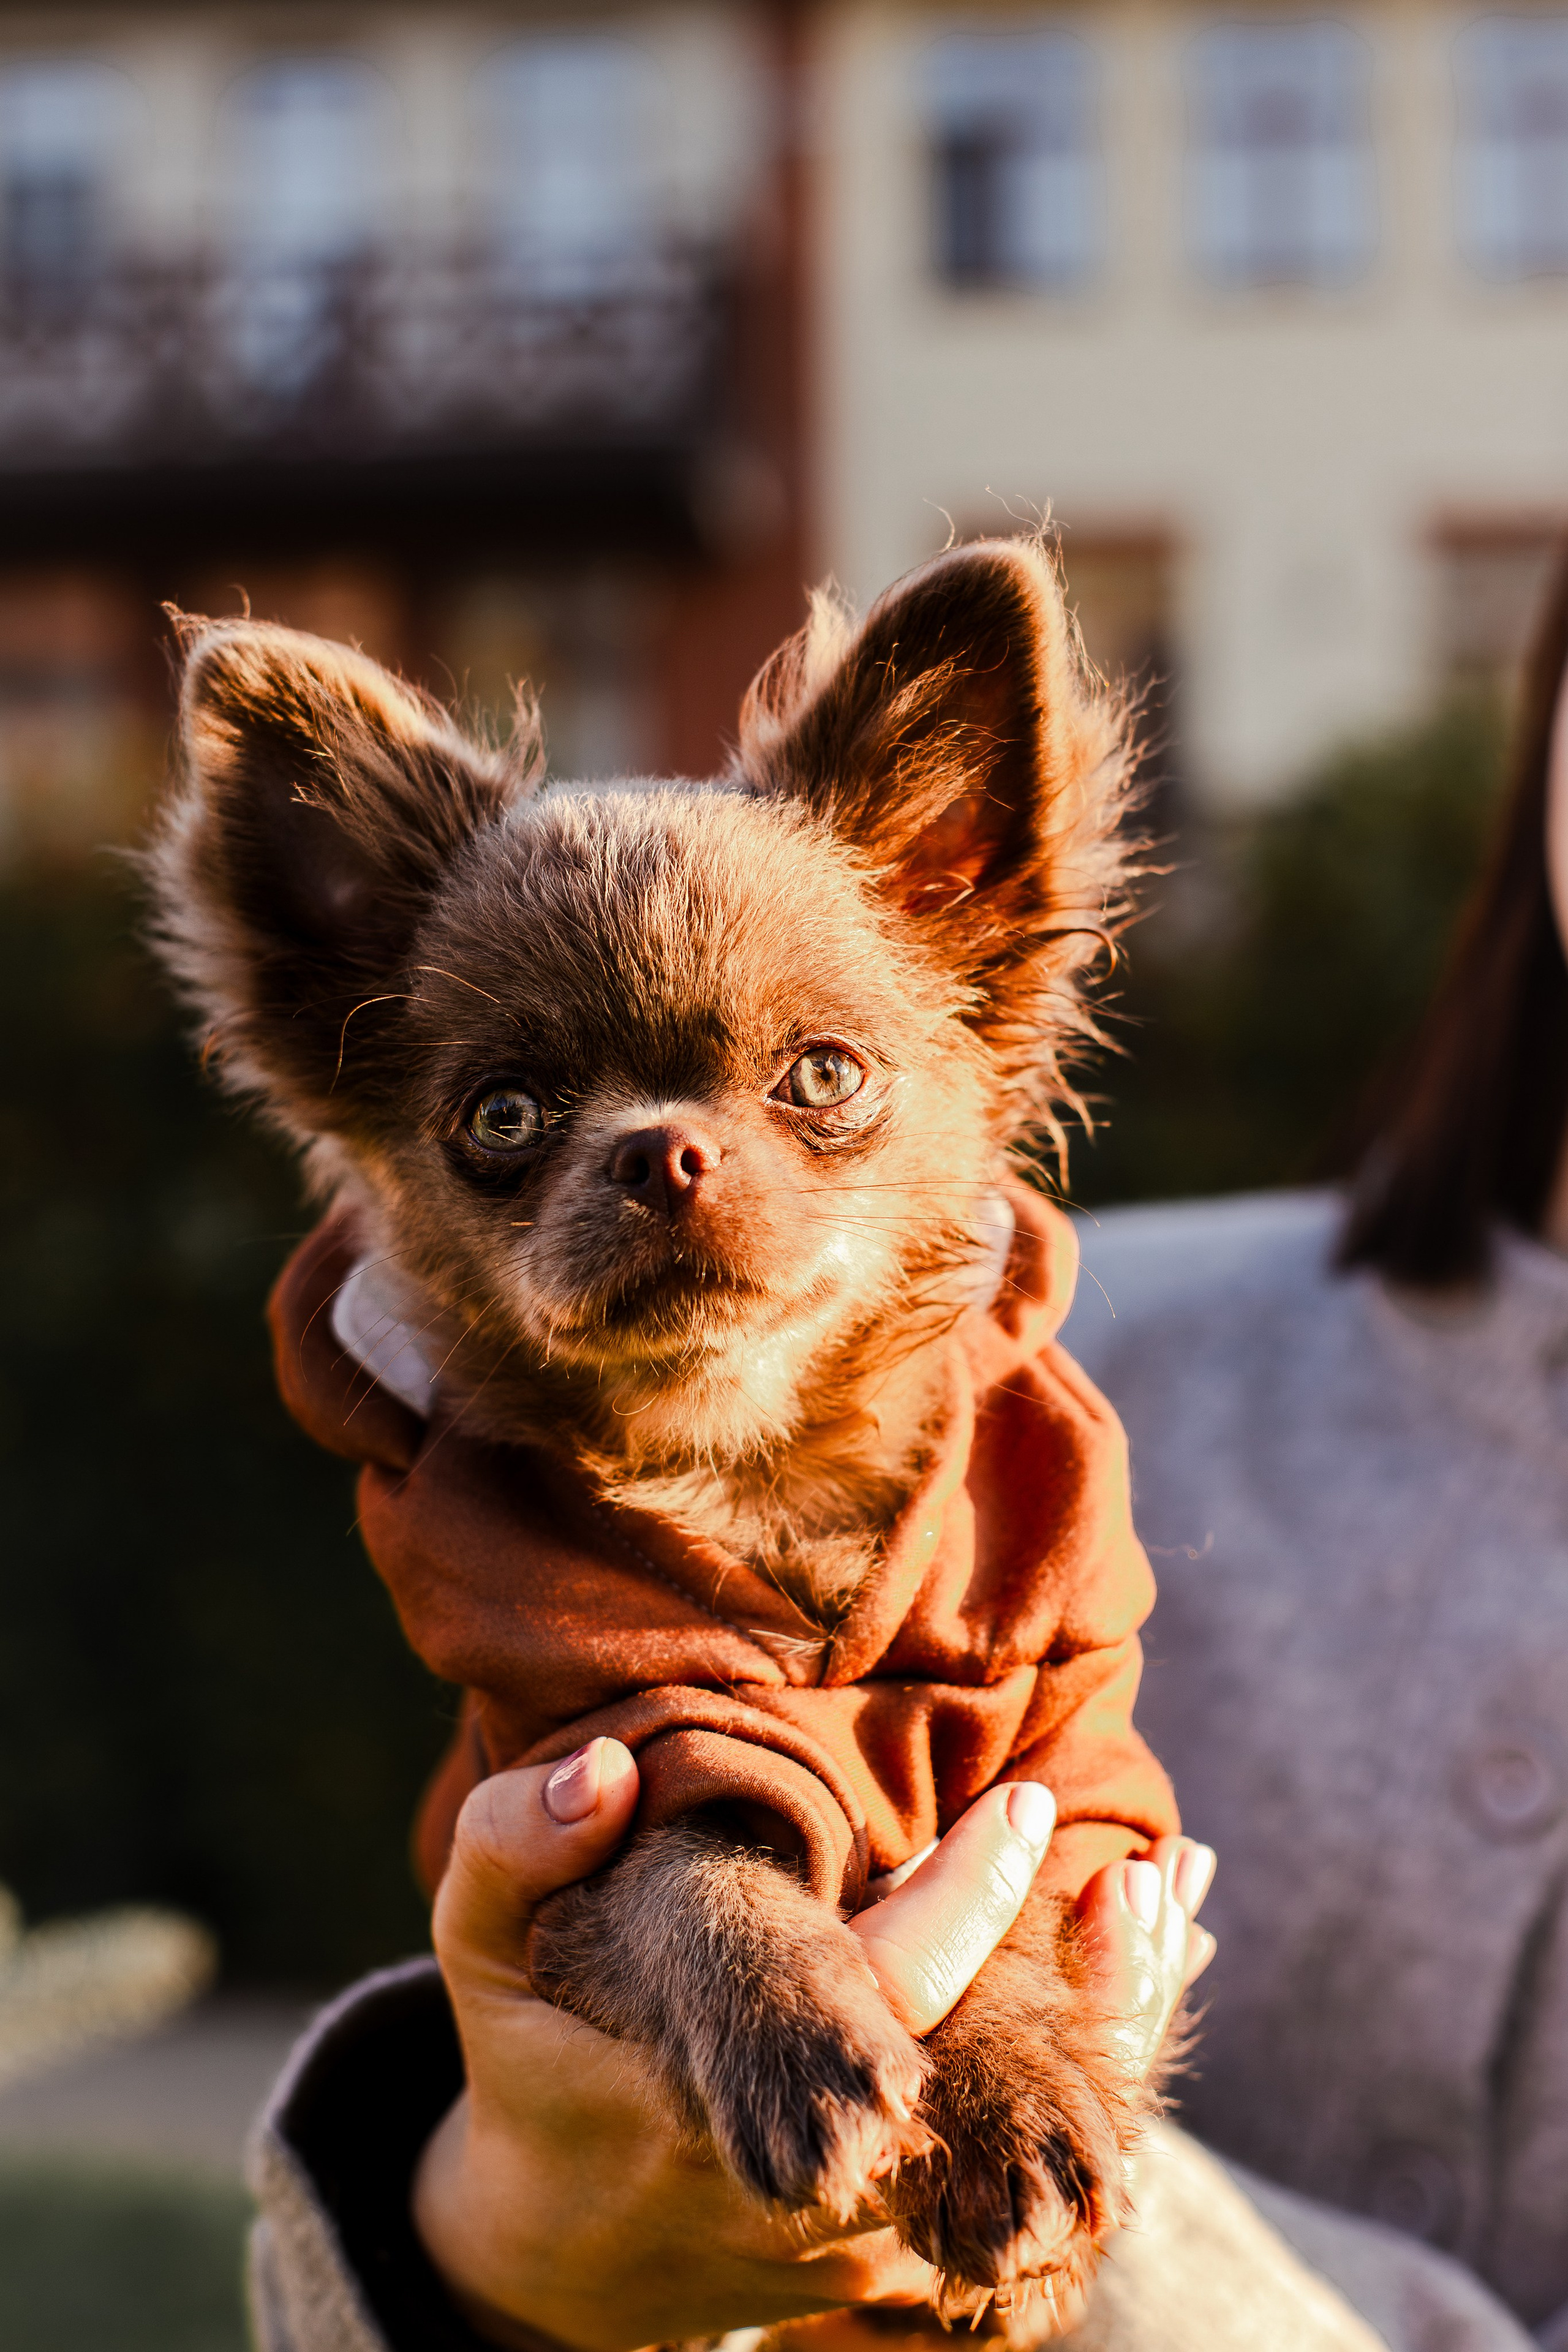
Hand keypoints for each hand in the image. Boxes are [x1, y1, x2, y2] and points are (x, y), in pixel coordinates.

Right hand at [413, 1743, 1214, 2351]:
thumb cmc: (530, 2059)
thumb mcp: (481, 1947)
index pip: (878, 1999)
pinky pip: (1030, 2174)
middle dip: (1085, 1983)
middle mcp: (816, 2195)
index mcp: (713, 2102)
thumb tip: (610, 1770)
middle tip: (1163, 1866)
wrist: (557, 2256)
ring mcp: (874, 2250)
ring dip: (1113, 2030)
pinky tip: (1156, 1971)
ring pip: (1027, 2147)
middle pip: (990, 2089)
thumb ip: (518, 1847)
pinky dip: (1096, 2083)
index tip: (1027, 1808)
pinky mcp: (911, 2269)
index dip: (963, 1905)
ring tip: (1182, 1898)